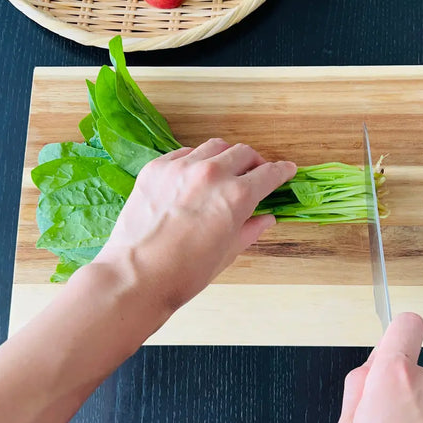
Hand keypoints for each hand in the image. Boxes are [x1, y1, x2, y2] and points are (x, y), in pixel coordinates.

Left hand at [94, 138, 295, 327]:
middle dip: (255, 162)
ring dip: (226, 156)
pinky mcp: (156, 167)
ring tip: (224, 172)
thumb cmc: (186, 273)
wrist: (136, 276)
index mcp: (236, 195)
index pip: (268, 173)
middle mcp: (211, 173)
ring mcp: (181, 167)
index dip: (282, 171)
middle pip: (243, 152)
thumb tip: (267, 218)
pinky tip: (194, 176)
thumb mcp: (228, 253)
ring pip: (214, 146)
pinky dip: (196, 160)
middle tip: (254, 174)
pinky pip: (185, 153)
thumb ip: (251, 228)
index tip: (287, 170)